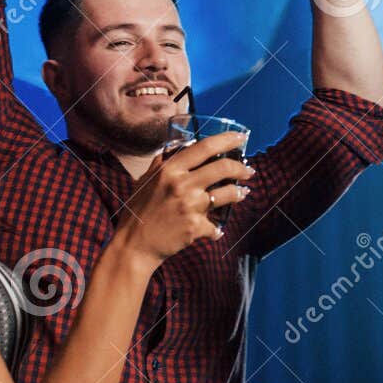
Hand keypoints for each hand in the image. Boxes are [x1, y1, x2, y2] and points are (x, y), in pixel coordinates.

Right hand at [116, 132, 253, 260]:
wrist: (134, 245)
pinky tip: (216, 230)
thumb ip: (162, 163)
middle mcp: (182, 185)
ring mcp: (190, 206)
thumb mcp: (146, 180)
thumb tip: (177, 147)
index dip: (227, 140)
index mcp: (169, 169)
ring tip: (242, 193)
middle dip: (241, 168)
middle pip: (222, 168)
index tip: (241, 137)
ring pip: (227, 194)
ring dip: (239, 193)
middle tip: (248, 170)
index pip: (204, 147)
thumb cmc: (138, 211)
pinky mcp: (195, 227)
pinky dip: (216, 228)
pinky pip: (216, 225)